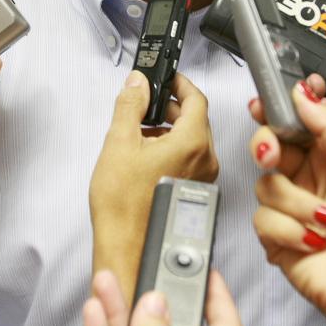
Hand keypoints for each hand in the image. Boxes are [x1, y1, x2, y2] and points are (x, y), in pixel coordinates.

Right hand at [89, 71, 217, 279]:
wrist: (127, 247)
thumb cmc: (124, 206)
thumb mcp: (119, 143)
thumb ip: (130, 105)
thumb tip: (137, 83)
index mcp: (192, 143)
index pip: (197, 98)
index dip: (180, 83)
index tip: (167, 78)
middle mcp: (205, 160)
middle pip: (196, 118)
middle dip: (171, 106)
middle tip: (148, 102)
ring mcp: (203, 178)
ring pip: (193, 140)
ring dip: (170, 128)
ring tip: (141, 131)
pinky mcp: (195, 191)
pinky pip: (190, 159)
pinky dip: (172, 149)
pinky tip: (147, 155)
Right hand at [250, 87, 325, 325]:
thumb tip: (303, 92)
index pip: (295, 121)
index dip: (276, 111)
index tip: (263, 104)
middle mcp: (309, 175)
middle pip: (269, 146)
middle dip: (267, 148)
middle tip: (273, 155)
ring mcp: (292, 204)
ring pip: (265, 184)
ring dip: (297, 204)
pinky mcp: (277, 232)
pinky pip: (263, 218)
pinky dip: (290, 230)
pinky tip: (314, 241)